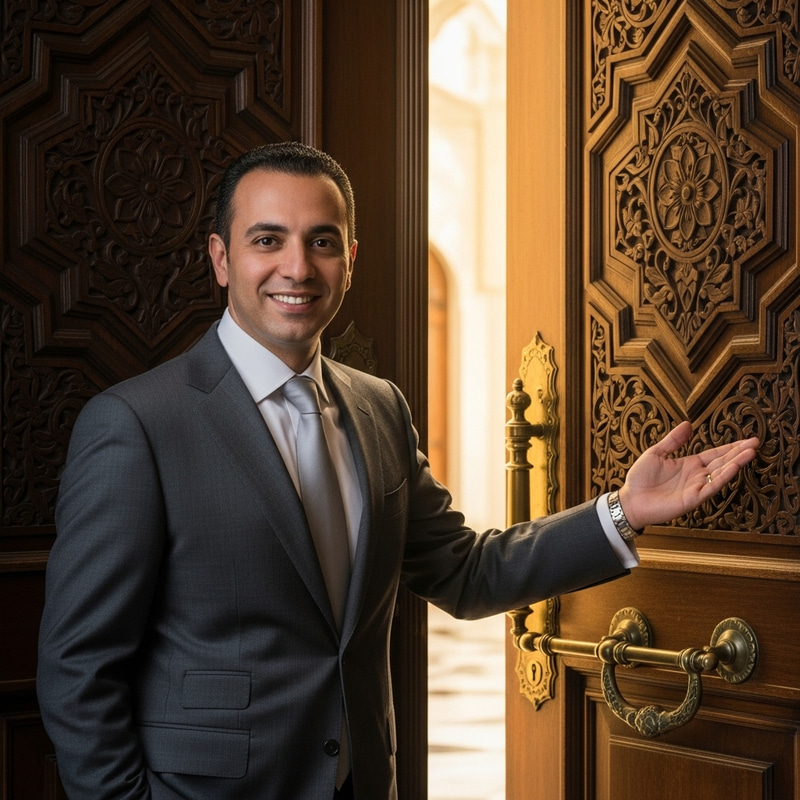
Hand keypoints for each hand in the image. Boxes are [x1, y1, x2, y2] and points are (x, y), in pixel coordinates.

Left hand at [617, 421, 758, 530]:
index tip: (747, 439)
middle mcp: (696, 476)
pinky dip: (723, 477)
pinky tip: (734, 467)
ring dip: (736, 463)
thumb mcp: (656, 453)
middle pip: (723, 462)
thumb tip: (687, 423)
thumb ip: (673, 440)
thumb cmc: (640, 479)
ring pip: (720, 474)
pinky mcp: (693, 499)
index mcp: (689, 464)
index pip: (715, 454)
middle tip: (756, 442)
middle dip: (739, 452)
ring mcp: (696, 487)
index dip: (731, 447)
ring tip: (751, 452)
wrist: (630, 499)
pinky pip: (711, 487)